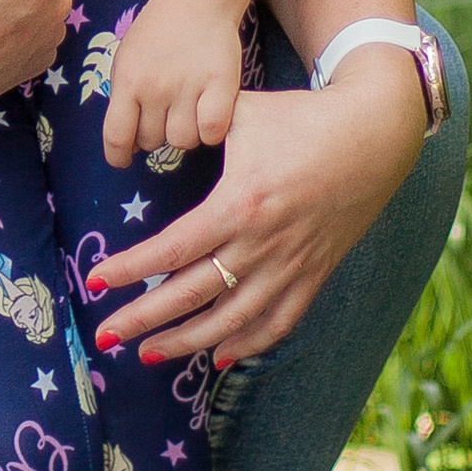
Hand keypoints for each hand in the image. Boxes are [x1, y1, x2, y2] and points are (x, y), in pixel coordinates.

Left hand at [84, 61, 427, 367]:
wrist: (374, 132)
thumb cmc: (301, 115)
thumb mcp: (242, 114)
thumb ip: (198, 128)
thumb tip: (158, 129)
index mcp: (239, 205)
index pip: (172, 249)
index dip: (130, 269)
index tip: (96, 282)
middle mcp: (262, 244)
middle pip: (192, 293)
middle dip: (144, 319)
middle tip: (106, 335)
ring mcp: (291, 264)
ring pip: (232, 319)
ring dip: (187, 341)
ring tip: (148, 354)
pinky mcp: (315, 272)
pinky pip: (279, 321)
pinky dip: (248, 344)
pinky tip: (219, 356)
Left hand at [102, 0, 250, 168]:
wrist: (195, 0)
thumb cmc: (157, 33)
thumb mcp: (126, 60)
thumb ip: (123, 98)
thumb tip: (127, 144)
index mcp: (128, 80)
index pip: (117, 136)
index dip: (118, 157)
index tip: (124, 160)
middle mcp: (156, 86)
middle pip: (152, 141)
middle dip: (155, 134)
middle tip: (164, 114)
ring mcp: (189, 86)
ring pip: (183, 141)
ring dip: (185, 133)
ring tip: (187, 110)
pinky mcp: (221, 85)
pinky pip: (213, 131)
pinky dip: (210, 130)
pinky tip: (208, 114)